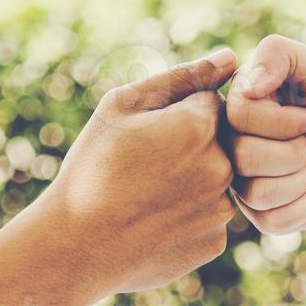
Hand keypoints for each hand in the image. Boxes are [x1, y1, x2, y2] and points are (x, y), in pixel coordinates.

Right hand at [37, 48, 238, 293]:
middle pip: (220, 142)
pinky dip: (187, 217)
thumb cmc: (93, 167)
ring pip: (217, 181)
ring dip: (192, 182)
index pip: (211, 101)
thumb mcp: (123, 107)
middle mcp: (223, 167)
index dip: (177, 114)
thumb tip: (230, 59)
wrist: (75, 246)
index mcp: (201, 125)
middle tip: (145, 167)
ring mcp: (222, 209)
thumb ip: (181, 77)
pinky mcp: (214, 242)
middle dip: (189, 147)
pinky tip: (153, 222)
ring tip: (146, 196)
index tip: (149, 134)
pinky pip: (208, 218)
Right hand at [226, 35, 305, 233]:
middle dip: (294, 151)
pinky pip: (270, 220)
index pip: (239, 116)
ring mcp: (246, 181)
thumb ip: (278, 54)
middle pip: (243, 157)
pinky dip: (302, 208)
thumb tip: (246, 88)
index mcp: (242, 103)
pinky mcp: (263, 216)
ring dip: (299, 179)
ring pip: (256, 193)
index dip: (283, 121)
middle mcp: (235, 142)